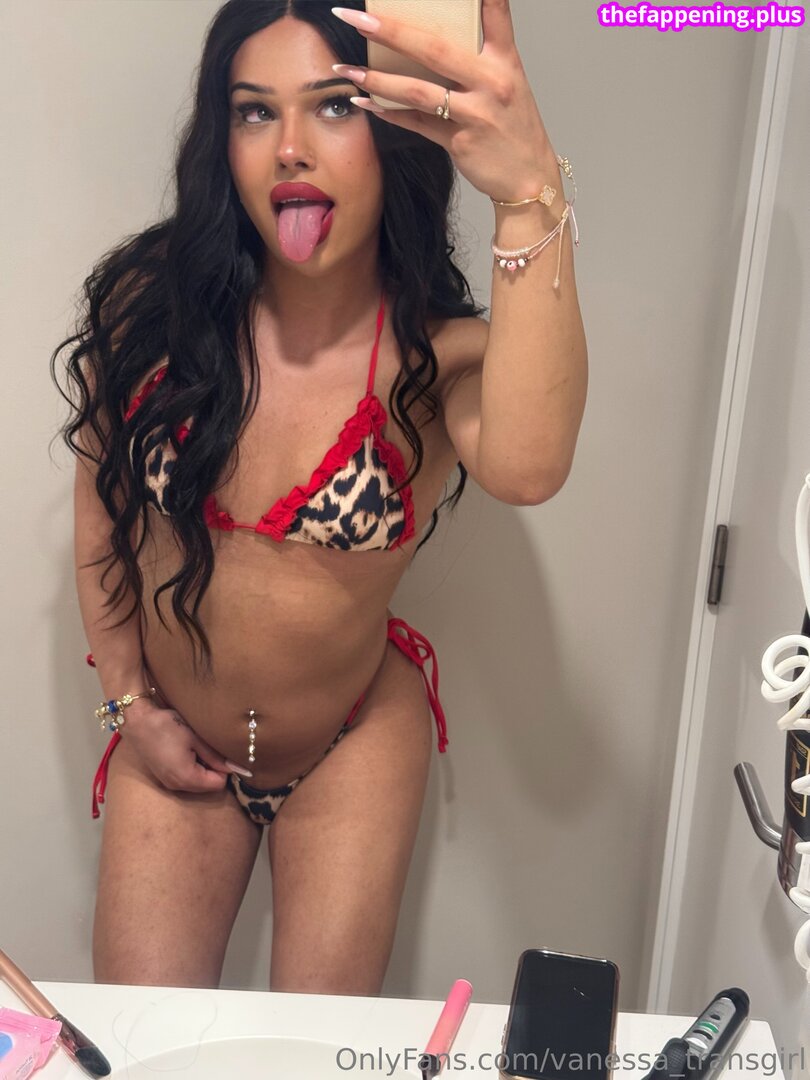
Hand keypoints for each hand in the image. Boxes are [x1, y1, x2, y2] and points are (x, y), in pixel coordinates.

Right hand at [120, 698, 238, 793]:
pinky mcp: (164, 778)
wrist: (138, 722)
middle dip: (214, 770)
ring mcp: (169, 783)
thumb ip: (216, 756)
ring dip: (203, 769)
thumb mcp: (195, 738)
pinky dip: (192, 769)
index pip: (218, 784)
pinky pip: (186, 780)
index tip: (222, 752)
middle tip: (208, 747)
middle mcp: (177, 786)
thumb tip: (238, 768)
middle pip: (208, 786)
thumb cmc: (167, 726)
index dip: (225, 769)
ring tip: (196, 747)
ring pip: (198, 783)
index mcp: (186, 777)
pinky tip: (187, 751)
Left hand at [331, 0, 557, 202]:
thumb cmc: (514, 127)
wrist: (529, 179)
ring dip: (377, 79)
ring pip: (418, 91)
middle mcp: (492, 82)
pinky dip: (389, 113)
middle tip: (356, 19)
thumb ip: (483, 56)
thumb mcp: (509, 83)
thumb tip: (434, 38)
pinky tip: (365, 104)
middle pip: (434, 49)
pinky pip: (417, 124)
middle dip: (391, 31)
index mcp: (505, 61)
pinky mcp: (460, 142)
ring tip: (346, 69)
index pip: (494, 14)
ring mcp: (476, 113)